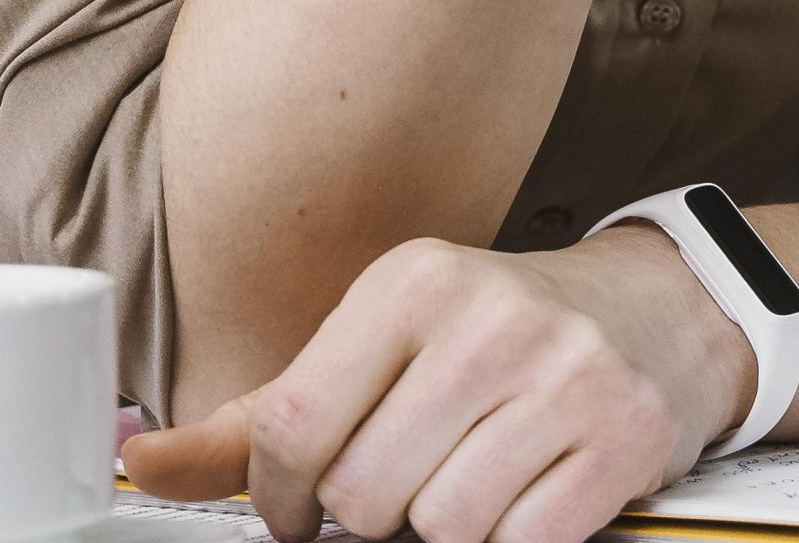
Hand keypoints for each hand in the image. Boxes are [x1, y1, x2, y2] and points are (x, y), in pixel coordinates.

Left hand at [122, 230, 752, 542]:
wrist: (659, 311)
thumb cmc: (496, 335)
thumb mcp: (382, 345)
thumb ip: (263, 418)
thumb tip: (139, 465)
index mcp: (409, 281)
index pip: (292, 425)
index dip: (282, 501)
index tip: (301, 511)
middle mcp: (484, 314)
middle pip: (363, 494)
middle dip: (375, 515)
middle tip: (410, 482)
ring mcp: (560, 372)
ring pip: (441, 528)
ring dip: (448, 530)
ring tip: (473, 480)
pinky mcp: (620, 434)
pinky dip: (513, 539)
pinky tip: (528, 494)